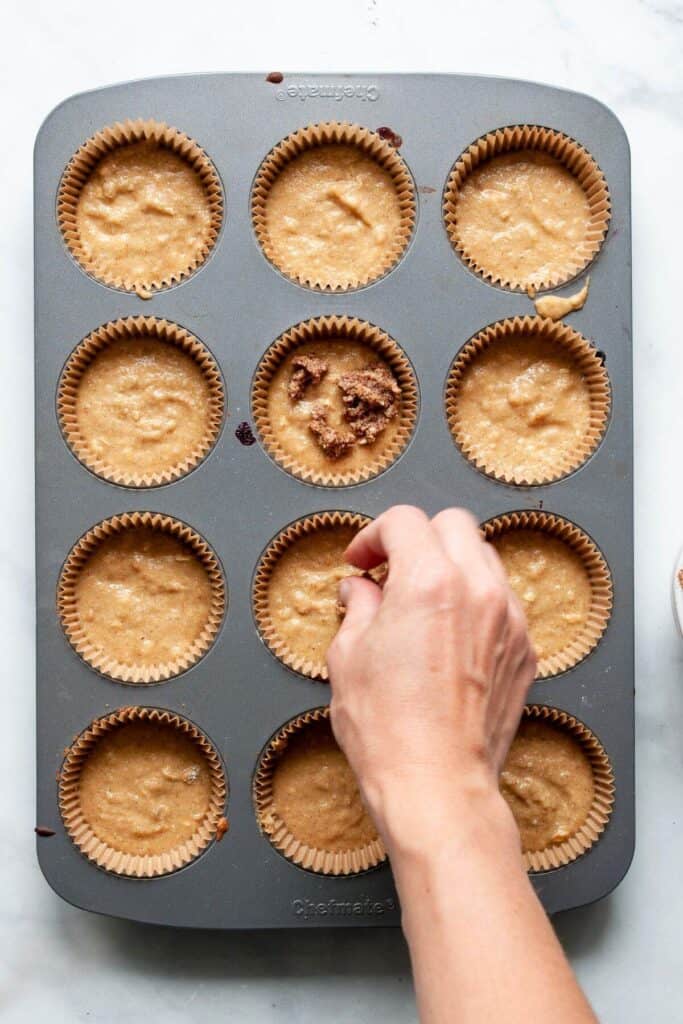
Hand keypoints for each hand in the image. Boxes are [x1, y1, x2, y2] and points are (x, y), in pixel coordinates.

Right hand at [326, 505, 535, 852]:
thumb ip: (358, 607)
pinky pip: (503, 601)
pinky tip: (449, 635)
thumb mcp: (348, 657)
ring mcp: (509, 619)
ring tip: (421, 602)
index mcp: (429, 582)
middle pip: (453, 525)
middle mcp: (478, 590)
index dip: (373, 535)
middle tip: (390, 571)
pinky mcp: (525, 650)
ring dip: (450, 566)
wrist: (436, 786)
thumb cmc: (388, 730)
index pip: (404, 521)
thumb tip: (361, 590)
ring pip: (484, 558)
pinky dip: (475, 601)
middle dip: (417, 538)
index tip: (361, 562)